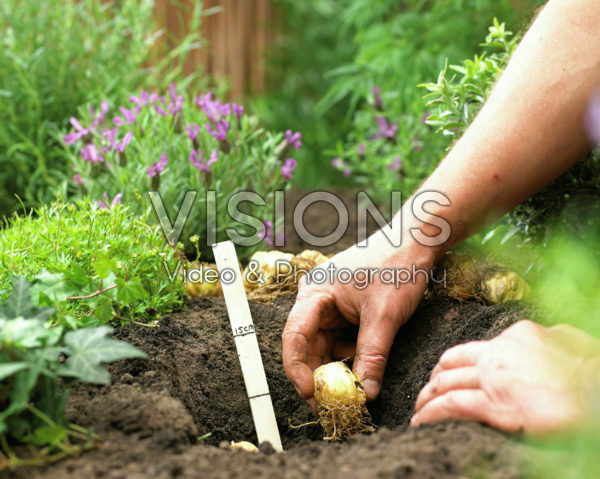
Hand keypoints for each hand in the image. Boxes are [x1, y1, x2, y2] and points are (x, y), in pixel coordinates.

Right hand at [282, 229, 436, 411]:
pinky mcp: (345, 313)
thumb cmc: (397, 267)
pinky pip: (340, 342)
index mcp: (315, 293)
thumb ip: (372, 356)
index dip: (298, 368)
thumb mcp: (385, 316)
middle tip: (332, 407)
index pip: (295, 336)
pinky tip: (362, 374)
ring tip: (351, 395)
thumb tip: (365, 394)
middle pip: (307, 346)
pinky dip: (350, 360)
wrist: (417, 242)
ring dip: (337, 371)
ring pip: (325, 348)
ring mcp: (330, 307)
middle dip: (319, 377)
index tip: (313, 395)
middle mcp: (316, 301)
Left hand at [412, 320, 599, 434]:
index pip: (474, 347)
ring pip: (445, 383)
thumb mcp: (572, 340)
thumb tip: (551, 335)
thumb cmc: (590, 370)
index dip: (456, 361)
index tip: (448, 372)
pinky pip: (450, 406)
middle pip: (451, 362)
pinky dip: (430, 414)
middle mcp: (496, 353)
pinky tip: (421, 421)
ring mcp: (491, 378)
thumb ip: (553, 337)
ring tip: (418, 409)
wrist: (597, 390)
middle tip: (427, 389)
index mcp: (515, 335)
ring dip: (426, 396)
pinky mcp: (492, 405)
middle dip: (434, 377)